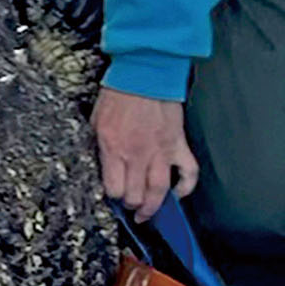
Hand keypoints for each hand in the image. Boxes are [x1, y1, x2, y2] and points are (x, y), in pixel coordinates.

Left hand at [92, 87, 197, 221]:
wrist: (144, 71)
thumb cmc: (119, 92)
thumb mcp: (96, 122)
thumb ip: (101, 149)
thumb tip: (104, 168)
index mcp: (114, 149)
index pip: (114, 189)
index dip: (113, 196)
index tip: (113, 195)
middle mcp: (137, 154)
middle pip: (135, 196)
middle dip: (131, 205)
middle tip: (130, 206)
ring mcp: (160, 151)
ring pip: (159, 192)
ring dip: (154, 208)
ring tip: (148, 214)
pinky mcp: (178, 143)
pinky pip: (188, 173)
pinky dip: (185, 187)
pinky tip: (177, 193)